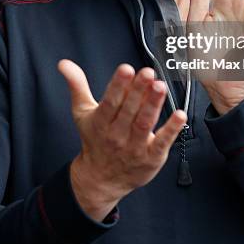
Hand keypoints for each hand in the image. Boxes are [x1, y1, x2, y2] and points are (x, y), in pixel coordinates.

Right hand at [58, 60, 186, 221]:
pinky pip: (162, 143)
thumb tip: (64, 64)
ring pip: (145, 123)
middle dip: (139, 91)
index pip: (110, 102)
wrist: (100, 179)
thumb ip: (76, 85)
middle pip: (129, 110)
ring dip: (153, 104)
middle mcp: (117, 134)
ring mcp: (135, 147)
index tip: (126, 69)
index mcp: (101, 122)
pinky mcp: (151, 157)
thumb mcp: (82, 112)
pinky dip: (171, 129)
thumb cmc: (94, 140)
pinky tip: (180, 115)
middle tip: (148, 73)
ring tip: (161, 87)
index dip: (118, 85)